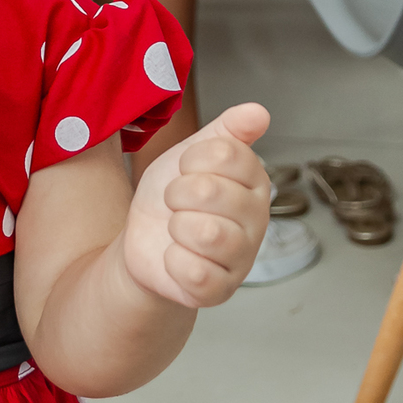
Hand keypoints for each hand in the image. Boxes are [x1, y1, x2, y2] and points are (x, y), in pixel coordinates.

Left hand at [121, 104, 270, 308]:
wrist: (144, 242)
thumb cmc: (171, 198)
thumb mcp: (190, 155)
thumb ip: (225, 132)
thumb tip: (259, 112)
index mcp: (254, 181)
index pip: (225, 153)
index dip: (191, 160)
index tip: (184, 171)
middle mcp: (257, 219)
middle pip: (209, 190)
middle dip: (176, 195)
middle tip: (176, 204)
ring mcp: (242, 257)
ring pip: (205, 232)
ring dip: (175, 227)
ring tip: (177, 230)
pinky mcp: (221, 290)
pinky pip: (195, 271)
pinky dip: (173, 261)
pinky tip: (175, 257)